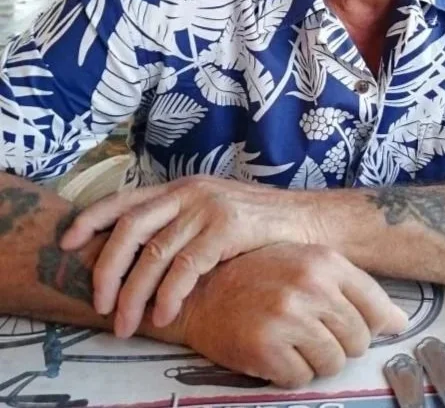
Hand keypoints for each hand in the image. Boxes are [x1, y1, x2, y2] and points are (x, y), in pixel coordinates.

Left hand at [60, 176, 313, 337]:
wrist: (310, 221)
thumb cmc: (260, 224)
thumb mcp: (214, 212)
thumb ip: (181, 223)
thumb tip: (140, 254)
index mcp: (182, 187)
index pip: (125, 199)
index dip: (91, 219)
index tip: (67, 243)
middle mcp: (190, 191)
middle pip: (131, 228)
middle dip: (107, 269)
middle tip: (100, 305)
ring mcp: (209, 207)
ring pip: (155, 253)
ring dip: (134, 293)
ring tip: (126, 324)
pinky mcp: (229, 227)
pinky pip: (187, 266)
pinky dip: (170, 294)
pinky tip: (164, 315)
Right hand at [182, 243, 407, 387]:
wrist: (200, 289)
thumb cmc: (259, 275)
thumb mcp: (308, 265)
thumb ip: (354, 289)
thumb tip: (401, 321)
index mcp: (325, 262)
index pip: (376, 307)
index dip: (371, 324)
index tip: (354, 326)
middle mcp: (310, 286)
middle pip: (358, 341)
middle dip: (340, 344)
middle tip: (310, 331)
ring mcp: (288, 317)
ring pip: (333, 363)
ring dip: (315, 361)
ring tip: (291, 340)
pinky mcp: (266, 348)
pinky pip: (301, 379)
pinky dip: (289, 373)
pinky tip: (274, 351)